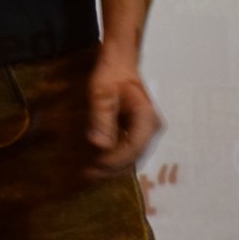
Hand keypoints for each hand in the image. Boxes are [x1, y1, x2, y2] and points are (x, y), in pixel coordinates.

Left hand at [85, 50, 161, 178]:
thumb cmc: (110, 74)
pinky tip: (97, 162)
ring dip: (112, 166)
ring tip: (90, 174)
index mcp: (147, 119)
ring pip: (131, 155)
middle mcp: (151, 128)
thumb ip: (101, 118)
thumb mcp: (101, 93)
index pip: (133, 148)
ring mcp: (145, 130)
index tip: (94, 167)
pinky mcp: (136, 131)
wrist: (119, 63)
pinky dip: (113, 157)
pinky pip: (126, 148)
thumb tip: (100, 145)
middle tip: (87, 176)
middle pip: (134, 156)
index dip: (114, 160)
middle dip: (112, 168)